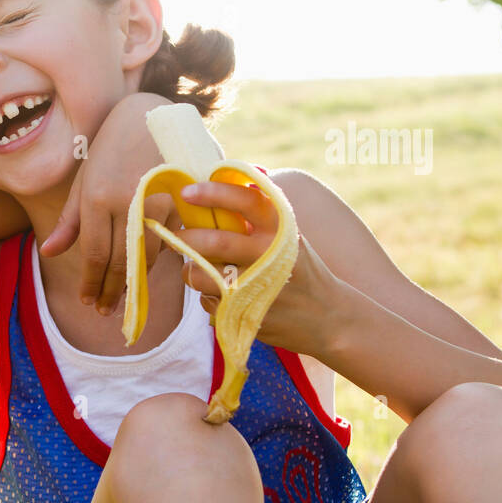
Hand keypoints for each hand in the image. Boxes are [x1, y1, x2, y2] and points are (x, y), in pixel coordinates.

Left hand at [39, 92, 173, 314]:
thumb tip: (48, 252)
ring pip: (145, 255)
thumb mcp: (84, 182)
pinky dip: (154, 259)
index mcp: (96, 198)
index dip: (90, 283)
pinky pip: (166, 241)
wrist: (150, 117)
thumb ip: (70, 221)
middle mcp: (125, 203)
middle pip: (118, 262)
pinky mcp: (178, 201)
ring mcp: (155, 202)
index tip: (87, 302)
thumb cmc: (109, 150)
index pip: (93, 254)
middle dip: (110, 290)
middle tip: (104, 311)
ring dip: (132, 281)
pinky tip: (142, 271)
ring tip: (121, 297)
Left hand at [174, 181, 343, 356]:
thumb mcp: (287, 236)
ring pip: (202, 275)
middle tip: (175, 236)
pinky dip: (207, 295)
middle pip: (216, 242)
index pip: (245, 201)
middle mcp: (270, 256)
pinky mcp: (245, 315)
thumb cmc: (298, 268)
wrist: (326, 316)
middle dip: (187, 238)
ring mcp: (257, 288)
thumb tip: (215, 186)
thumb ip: (257, 216)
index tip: (186, 192)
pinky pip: (207, 300)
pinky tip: (223, 294)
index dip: (213, 193)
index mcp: (281, 229)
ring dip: (191, 270)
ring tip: (196, 268)